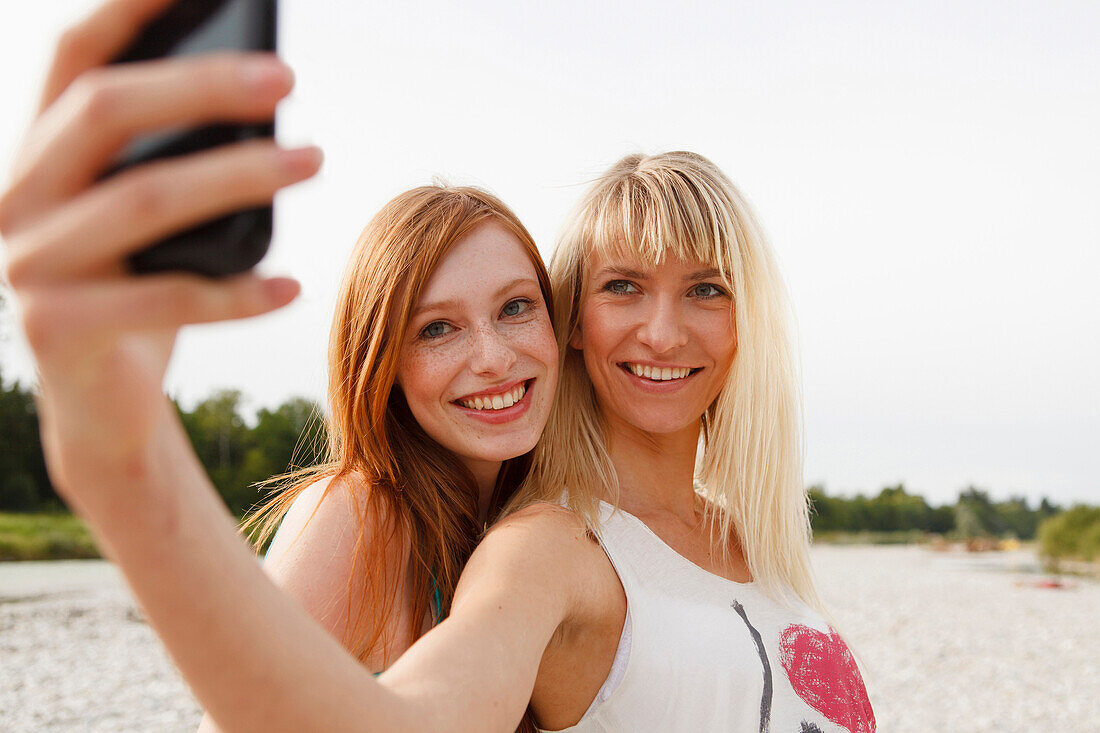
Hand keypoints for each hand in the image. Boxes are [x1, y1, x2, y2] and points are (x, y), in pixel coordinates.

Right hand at [0, 0, 321, 495]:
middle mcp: (14, 198)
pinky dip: (238, 293)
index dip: (129, 8)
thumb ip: (169, 162)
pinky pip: (167, 299)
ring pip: (143, 200)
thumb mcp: (148, 221)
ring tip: (316, 160)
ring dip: (240, 176)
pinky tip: (293, 286)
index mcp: (35, 155)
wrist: (101, 401)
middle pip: (106, 112)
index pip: (76, 58)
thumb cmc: (139, 292)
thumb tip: (260, 95)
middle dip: (202, 86)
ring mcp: (27, 265)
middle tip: (286, 79)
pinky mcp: (59, 327)